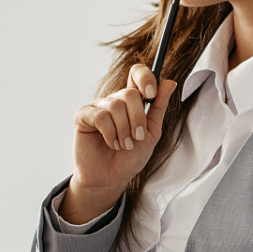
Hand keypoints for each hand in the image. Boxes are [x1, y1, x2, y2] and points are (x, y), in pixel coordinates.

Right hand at [63, 64, 173, 223]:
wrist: (111, 178)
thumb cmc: (130, 156)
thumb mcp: (151, 132)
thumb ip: (159, 107)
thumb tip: (169, 82)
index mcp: (131, 101)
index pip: (136, 73)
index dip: (145, 77)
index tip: (151, 94)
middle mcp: (114, 99)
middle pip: (129, 93)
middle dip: (137, 119)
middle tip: (136, 137)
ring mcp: (97, 106)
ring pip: (115, 106)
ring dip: (124, 131)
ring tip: (124, 145)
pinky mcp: (83, 116)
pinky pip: (100, 116)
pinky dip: (110, 133)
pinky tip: (111, 143)